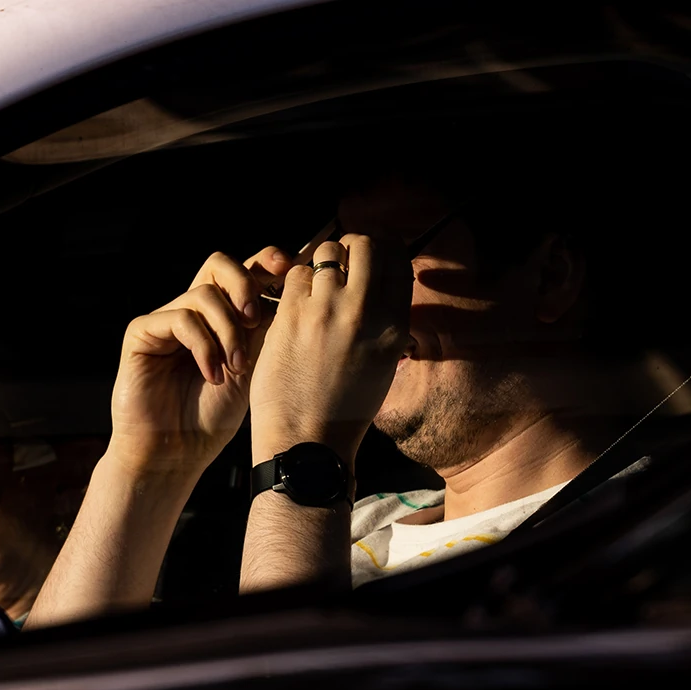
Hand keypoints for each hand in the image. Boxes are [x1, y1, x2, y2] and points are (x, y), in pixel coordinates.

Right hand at [109, 250, 281, 475]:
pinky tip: (212, 375)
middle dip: (243, 284)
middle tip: (255, 318)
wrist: (176, 453)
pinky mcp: (141, 332)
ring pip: (203, 295)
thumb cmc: (214, 417)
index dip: (265, 262)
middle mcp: (192, 312)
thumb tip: (295, 287)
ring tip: (235, 368)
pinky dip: (203, 346)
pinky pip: (179, 318)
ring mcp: (164, 320)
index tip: (288, 268)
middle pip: (217, 265)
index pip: (242, 272)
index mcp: (220, 317)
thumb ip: (266, 328)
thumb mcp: (253, 366)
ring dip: (227, 331)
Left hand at [250, 233, 412, 467]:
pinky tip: (292, 302)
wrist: (307, 442)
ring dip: (320, 261)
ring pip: (327, 252)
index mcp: (395, 326)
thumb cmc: (343, 410)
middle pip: (365, 245)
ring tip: (314, 283)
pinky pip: (294, 274)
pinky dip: (293, 281)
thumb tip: (379, 285)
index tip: (369, 256)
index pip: (398, 262)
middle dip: (352, 246)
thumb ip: (384, 322)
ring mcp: (328, 311)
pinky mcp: (292, 316)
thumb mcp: (382, 364)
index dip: (383, 250)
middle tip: (339, 261)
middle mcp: (366, 312)